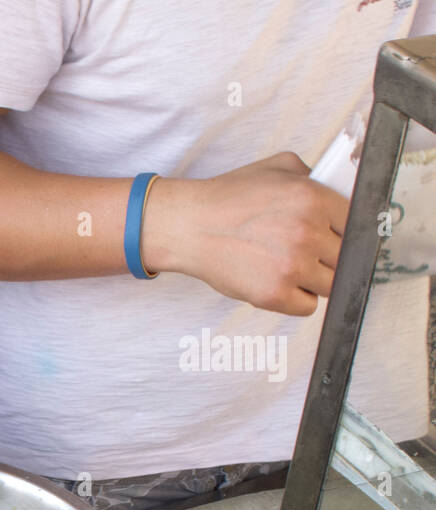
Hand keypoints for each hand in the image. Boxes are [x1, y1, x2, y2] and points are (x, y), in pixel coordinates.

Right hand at [142, 152, 348, 315]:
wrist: (189, 226)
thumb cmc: (228, 198)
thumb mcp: (277, 167)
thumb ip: (312, 175)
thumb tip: (336, 190)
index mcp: (314, 199)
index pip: (356, 225)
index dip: (344, 232)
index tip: (333, 238)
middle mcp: (307, 233)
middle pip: (346, 258)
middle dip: (329, 257)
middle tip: (308, 254)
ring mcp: (291, 266)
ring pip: (331, 285)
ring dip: (315, 280)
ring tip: (291, 269)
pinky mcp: (273, 294)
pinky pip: (307, 306)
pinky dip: (297, 299)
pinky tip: (280, 284)